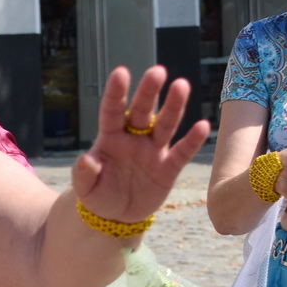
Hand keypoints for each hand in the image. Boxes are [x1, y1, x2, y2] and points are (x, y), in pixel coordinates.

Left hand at [73, 66, 210, 224]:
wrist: (117, 215)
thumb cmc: (98, 195)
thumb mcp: (86, 188)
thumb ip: (84, 174)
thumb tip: (86, 161)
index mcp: (110, 137)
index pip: (112, 111)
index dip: (116, 92)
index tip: (121, 73)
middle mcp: (133, 138)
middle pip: (141, 111)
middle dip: (148, 91)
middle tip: (157, 71)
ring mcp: (152, 151)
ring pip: (164, 124)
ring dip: (173, 106)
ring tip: (181, 85)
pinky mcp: (168, 168)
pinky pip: (182, 152)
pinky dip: (192, 141)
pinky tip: (203, 126)